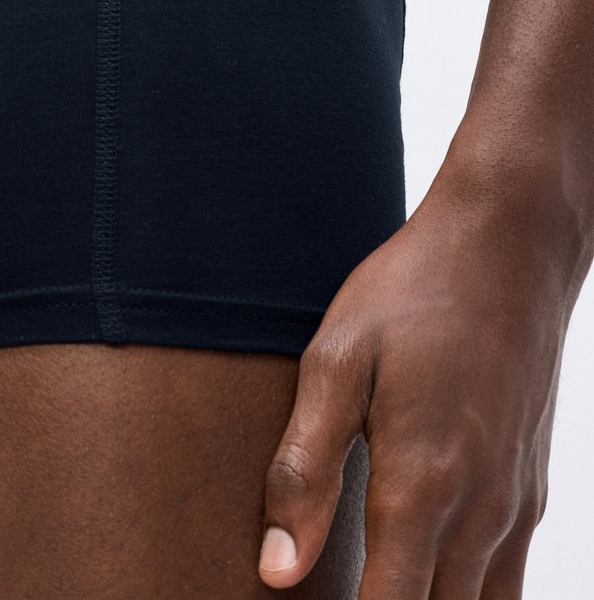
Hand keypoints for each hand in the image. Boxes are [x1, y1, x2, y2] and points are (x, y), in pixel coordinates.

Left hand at [257, 150, 586, 596]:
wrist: (509, 242)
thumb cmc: (412, 292)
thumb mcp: (337, 361)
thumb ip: (305, 471)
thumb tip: (277, 574)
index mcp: (422, 484)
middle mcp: (480, 511)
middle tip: (339, 594)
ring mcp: (515, 503)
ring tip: (376, 584)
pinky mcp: (531, 487)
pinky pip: (505, 578)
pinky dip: (467, 598)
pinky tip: (425, 575)